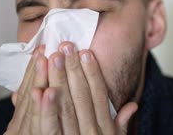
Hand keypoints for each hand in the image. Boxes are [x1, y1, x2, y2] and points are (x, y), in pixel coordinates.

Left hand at [7, 42, 137, 134]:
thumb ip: (119, 126)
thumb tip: (133, 106)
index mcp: (104, 131)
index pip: (98, 96)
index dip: (92, 73)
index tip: (85, 52)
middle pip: (80, 97)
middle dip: (72, 69)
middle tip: (65, 45)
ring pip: (64, 108)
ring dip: (57, 81)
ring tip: (50, 57)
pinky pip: (48, 128)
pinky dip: (43, 108)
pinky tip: (39, 90)